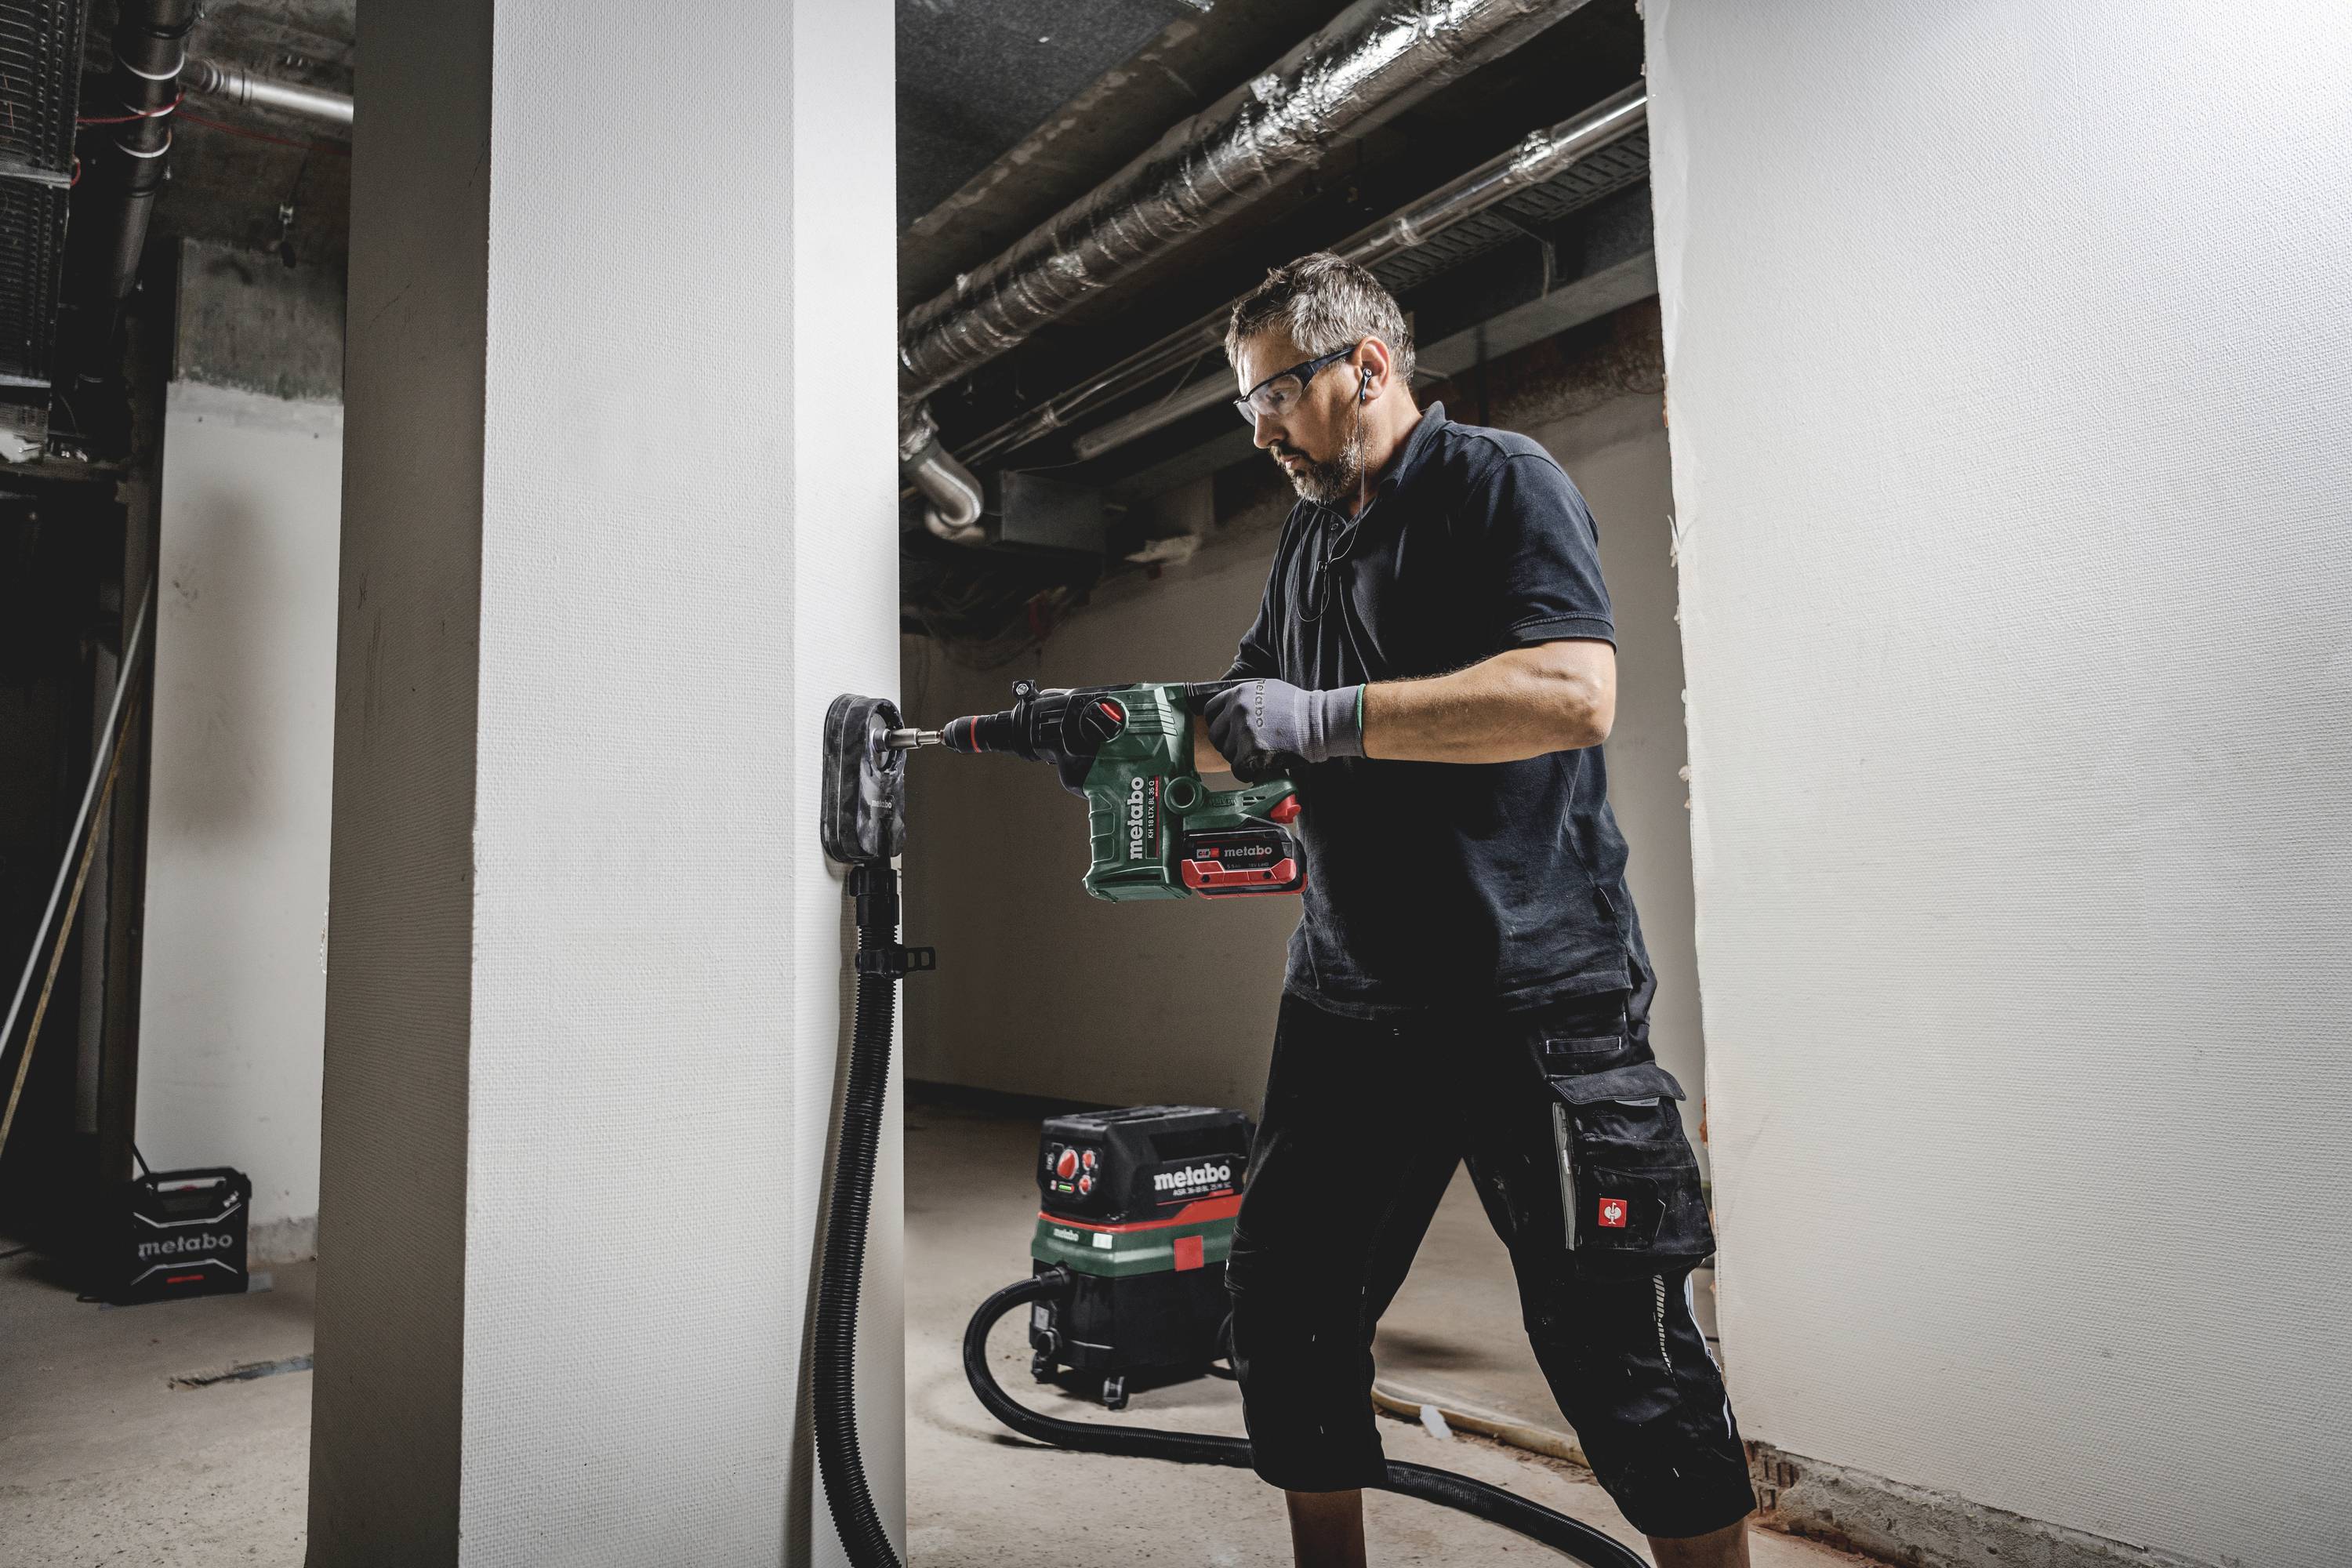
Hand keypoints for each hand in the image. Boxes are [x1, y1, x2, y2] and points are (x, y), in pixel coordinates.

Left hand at [1202, 678, 1363, 776]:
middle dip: (1227, 744)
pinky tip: (1258, 769)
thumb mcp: (1268, 690)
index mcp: (1239, 693)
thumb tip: (1231, 708)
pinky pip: (1237, 768)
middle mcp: (1237, 709)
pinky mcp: (1251, 750)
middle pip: (1215, 735)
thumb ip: (1247, 697)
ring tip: (1256, 757)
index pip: (1210, 711)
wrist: (1318, 722)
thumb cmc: (1299, 708)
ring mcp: (1243, 730)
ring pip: (1226, 753)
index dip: (1217, 724)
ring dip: (1238, 758)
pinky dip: (1246, 772)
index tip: (1225, 733)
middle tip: (1242, 749)